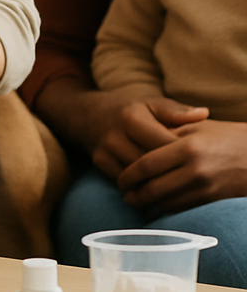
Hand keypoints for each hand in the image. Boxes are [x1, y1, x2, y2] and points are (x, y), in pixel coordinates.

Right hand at [84, 88, 209, 179]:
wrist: (87, 114)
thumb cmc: (128, 109)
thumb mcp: (150, 103)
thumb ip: (176, 110)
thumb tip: (203, 114)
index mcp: (132, 117)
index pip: (165, 143)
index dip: (184, 154)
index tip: (199, 160)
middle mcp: (116, 134)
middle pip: (152, 163)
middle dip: (172, 172)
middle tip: (193, 179)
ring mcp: (106, 150)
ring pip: (138, 176)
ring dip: (157, 183)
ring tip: (178, 186)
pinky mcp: (100, 162)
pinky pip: (125, 181)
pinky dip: (142, 186)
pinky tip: (157, 188)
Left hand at [116, 119, 246, 212]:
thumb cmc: (225, 136)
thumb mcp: (196, 127)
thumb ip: (166, 133)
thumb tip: (136, 143)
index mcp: (187, 147)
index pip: (147, 165)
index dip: (129, 175)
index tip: (120, 180)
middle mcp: (196, 170)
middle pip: (154, 189)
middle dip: (135, 195)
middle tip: (125, 195)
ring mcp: (207, 188)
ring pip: (167, 203)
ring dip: (149, 206)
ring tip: (138, 202)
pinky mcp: (215, 202)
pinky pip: (184, 210)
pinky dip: (168, 210)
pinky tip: (160, 206)